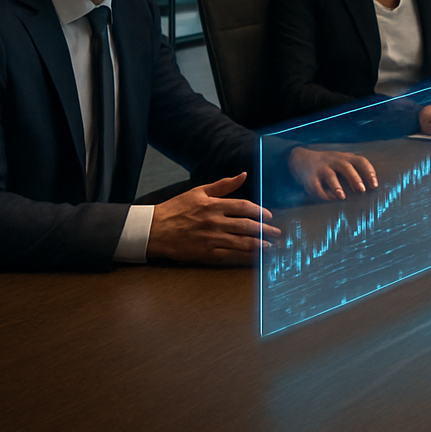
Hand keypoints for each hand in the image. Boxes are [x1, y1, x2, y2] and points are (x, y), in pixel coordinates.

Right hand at [147, 173, 277, 264]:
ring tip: (270, 246)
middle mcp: (215, 222)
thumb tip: (243, 174)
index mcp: (213, 205)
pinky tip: (254, 256)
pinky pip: (230, 255)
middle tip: (277, 233)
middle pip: (247, 226)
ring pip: (242, 242)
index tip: (268, 216)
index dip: (259, 211)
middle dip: (265, 229)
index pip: (244, 207)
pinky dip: (244, 256)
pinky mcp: (206, 254)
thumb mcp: (198, 192)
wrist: (154, 230)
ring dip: (259, 244)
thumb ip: (223, 185)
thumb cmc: (175, 209)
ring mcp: (211, 239)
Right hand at [289, 147, 377, 199]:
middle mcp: (334, 161)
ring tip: (342, 197)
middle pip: (346, 166)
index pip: (360, 161)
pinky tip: (329, 200)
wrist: (301, 159)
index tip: (375, 185)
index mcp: (345, 158)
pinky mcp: (309, 178)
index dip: (369, 172)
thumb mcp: (341, 164)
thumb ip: (354, 173)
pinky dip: (322, 194)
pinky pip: (315, 186)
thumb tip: (372, 191)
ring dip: (336, 186)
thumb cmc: (329, 166)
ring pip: (330, 175)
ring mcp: (321, 168)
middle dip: (354, 178)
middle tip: (361, 190)